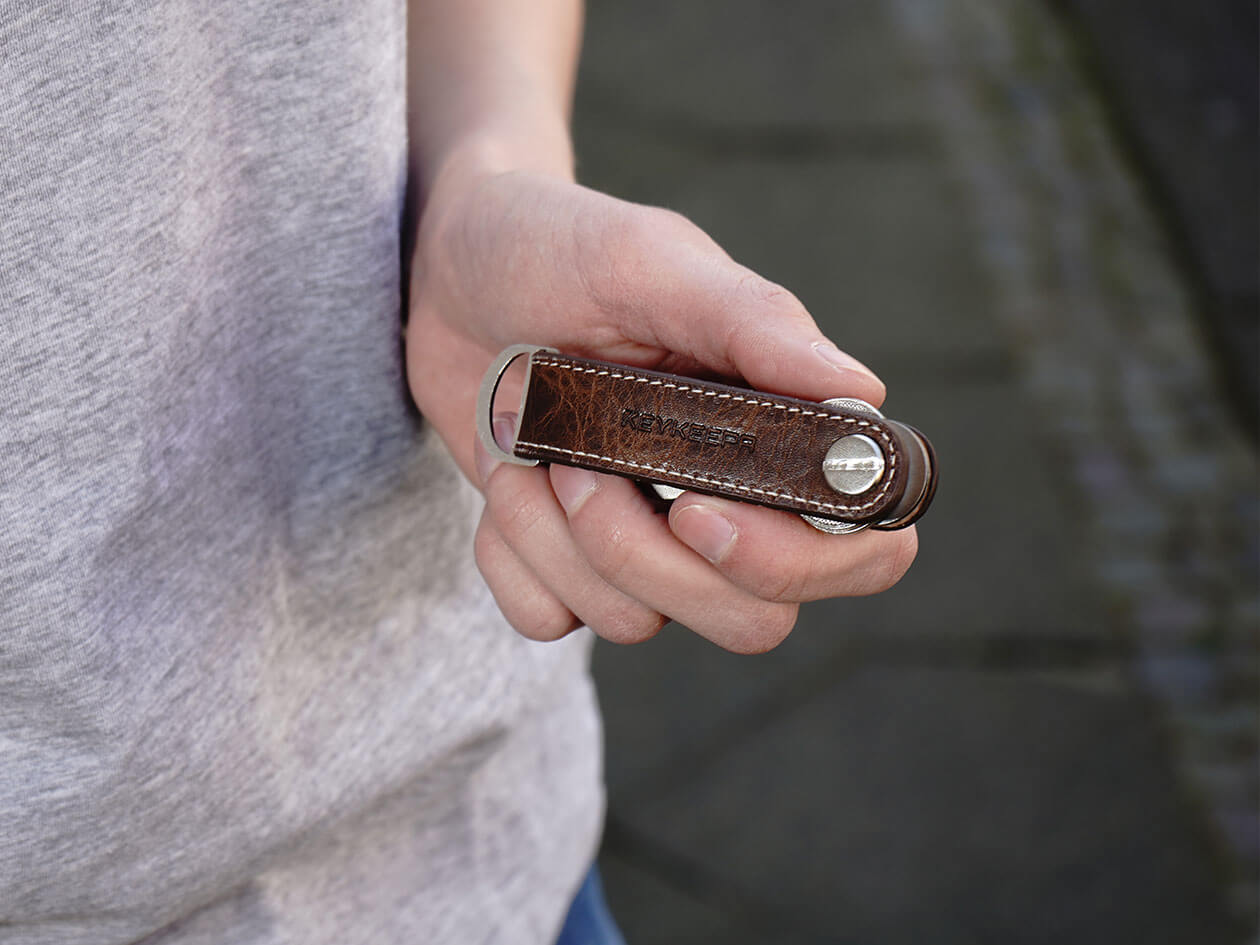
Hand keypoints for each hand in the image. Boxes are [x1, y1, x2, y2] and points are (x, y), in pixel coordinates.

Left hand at [406, 158, 916, 652]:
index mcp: (782, 436)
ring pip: (638, 623)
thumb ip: (754, 322)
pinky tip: (505, 479)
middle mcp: (730, 504)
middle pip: (751, 620)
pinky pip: (550, 618)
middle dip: (647, 558)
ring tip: (527, 441)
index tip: (697, 508)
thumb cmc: (564, 249)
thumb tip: (861, 394)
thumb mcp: (651, 263)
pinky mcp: (566, 566)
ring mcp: (647, 544)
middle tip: (579, 465)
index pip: (864, 553)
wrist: (453, 269)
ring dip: (559, 539)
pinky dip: (511, 555)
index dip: (796, 562)